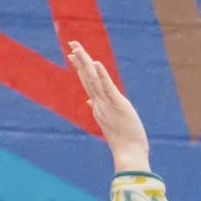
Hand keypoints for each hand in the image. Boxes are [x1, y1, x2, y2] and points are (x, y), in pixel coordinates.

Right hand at [68, 41, 145, 173]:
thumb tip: (89, 101)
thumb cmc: (123, 141)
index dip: (80, 68)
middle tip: (71, 44)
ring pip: (93, 80)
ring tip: (77, 49)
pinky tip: (96, 63)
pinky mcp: (118, 105)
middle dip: (80, 60)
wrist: (129, 155)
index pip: (88, 83)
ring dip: (86, 63)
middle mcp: (99, 104)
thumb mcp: (109, 122)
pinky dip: (102, 75)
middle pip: (87, 78)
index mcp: (98, 106)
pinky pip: (108, 88)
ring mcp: (107, 104)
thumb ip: (100, 109)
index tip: (73, 55)